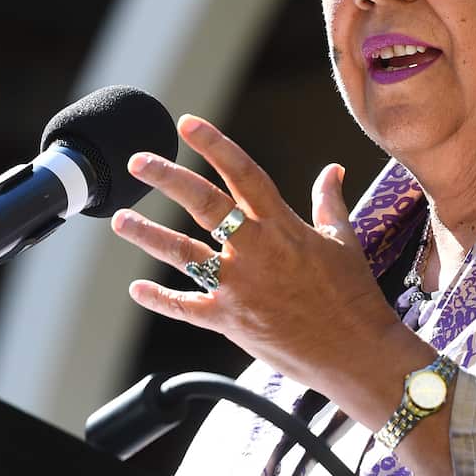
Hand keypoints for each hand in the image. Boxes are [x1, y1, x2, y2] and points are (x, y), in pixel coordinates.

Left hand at [110, 114, 409, 393]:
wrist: (355, 351)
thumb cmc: (353, 294)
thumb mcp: (343, 240)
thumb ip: (329, 201)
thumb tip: (333, 169)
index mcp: (282, 225)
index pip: (243, 173)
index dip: (215, 145)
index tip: (189, 124)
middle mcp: (255, 250)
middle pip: (203, 204)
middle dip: (168, 178)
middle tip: (139, 161)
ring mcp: (239, 287)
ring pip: (183, 254)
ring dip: (148, 234)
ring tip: (120, 219)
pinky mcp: (230, 321)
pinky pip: (186, 308)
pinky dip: (159, 299)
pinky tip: (137, 290)